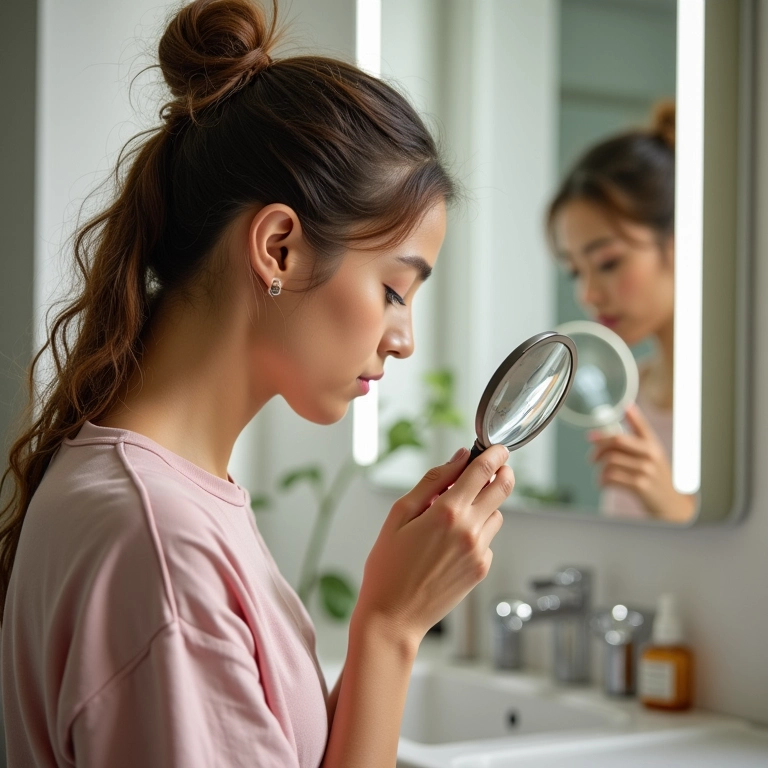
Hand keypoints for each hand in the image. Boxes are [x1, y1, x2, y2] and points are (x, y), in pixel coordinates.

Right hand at [354, 445, 513, 646]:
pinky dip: (476, 533)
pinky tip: (450, 543)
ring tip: (455, 515)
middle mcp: (470, 530)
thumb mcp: (399, 515)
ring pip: (496, 514)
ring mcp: (479, 552)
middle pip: (503, 489)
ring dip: (484, 506)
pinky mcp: (481, 569)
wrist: (393, 617)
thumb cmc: (388, 567)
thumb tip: (458, 459)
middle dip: (503, 472)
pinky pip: (488, 540)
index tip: (497, 447)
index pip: (483, 471)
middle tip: (495, 467)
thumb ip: (432, 482)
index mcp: (447, 512)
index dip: (494, 454)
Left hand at [589, 403, 694, 522]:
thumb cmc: (658, 481)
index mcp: (653, 445)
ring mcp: (646, 470)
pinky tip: (604, 483)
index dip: (630, 414)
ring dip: (600, 469)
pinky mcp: (640, 485)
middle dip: (598, 447)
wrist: (672, 506)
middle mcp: (651, 454)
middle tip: (592, 457)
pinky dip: (602, 481)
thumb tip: (609, 433)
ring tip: (602, 475)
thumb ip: (635, 444)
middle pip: (616, 441)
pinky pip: (611, 477)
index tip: (621, 409)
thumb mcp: (653, 458)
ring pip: (610, 461)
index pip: (641, 425)